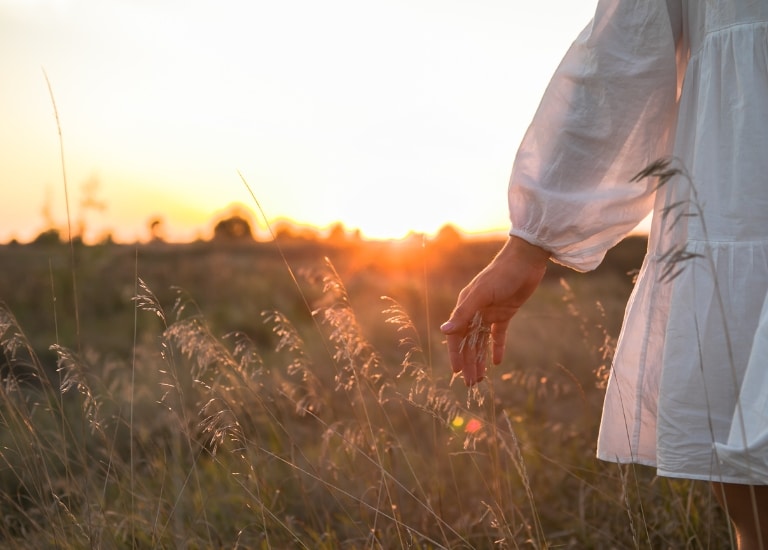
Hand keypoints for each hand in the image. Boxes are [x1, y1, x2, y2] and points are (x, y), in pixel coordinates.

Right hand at [440, 236, 549, 385]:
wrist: (525, 261)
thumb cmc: (500, 274)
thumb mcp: (480, 294)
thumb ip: (463, 314)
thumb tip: (444, 331)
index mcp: (465, 306)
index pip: (457, 336)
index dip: (456, 354)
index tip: (457, 372)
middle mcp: (475, 311)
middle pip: (469, 342)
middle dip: (469, 362)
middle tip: (471, 384)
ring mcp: (490, 313)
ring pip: (482, 341)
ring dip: (480, 359)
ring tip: (481, 378)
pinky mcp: (506, 313)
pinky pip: (499, 334)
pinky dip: (497, 347)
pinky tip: (497, 362)